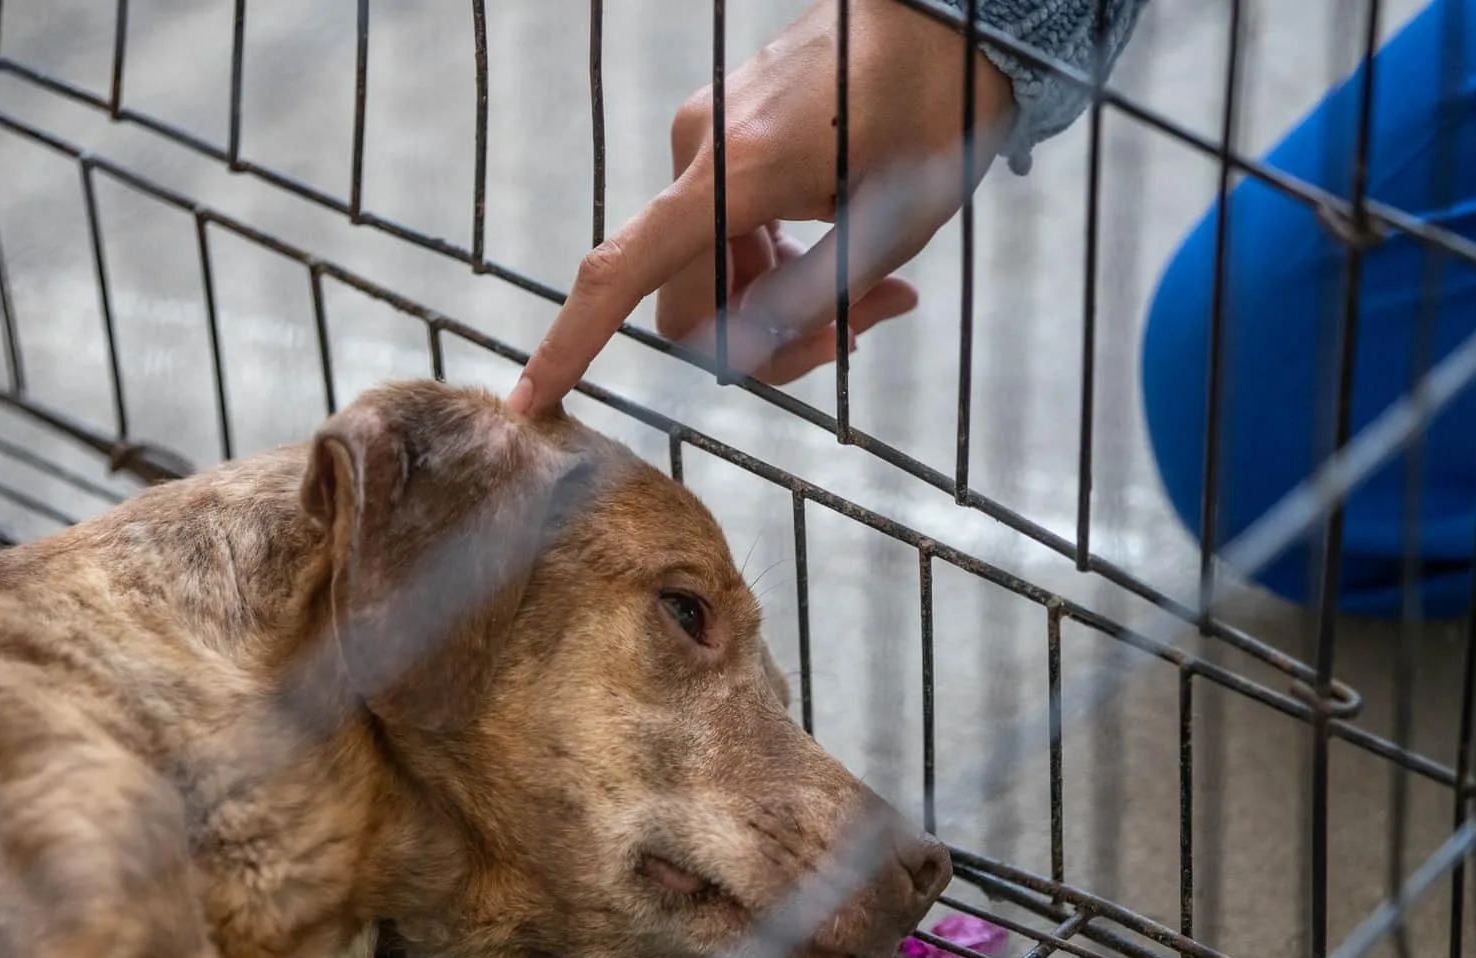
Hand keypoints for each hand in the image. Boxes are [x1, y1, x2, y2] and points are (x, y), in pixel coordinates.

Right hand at [509, 0, 1014, 415]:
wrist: (942, 10)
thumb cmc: (933, 107)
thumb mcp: (894, 225)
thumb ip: (817, 300)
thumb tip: (749, 356)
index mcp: (734, 173)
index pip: (624, 272)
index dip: (571, 343)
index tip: (532, 401)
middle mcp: (699, 149)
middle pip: (684, 296)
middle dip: (756, 337)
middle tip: (855, 329)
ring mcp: (704, 133)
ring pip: (707, 266)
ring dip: (773, 297)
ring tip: (866, 281)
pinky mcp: (721, 130)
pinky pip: (721, 225)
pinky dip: (772, 255)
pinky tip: (834, 238)